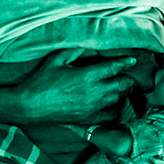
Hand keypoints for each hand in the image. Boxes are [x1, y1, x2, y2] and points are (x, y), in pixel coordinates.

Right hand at [13, 49, 137, 125]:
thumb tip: (86, 45)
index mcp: (86, 75)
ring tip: (121, 89)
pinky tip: (112, 106)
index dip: (125, 62)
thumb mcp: (56, 59)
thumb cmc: (41, 81)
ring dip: (121, 93)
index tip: (132, 60)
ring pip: (116, 99)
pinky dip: (114, 110)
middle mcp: (93, 91)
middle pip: (120, 84)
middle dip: (127, 79)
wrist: (30, 105)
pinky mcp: (87, 118)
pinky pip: (108, 115)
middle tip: (129, 76)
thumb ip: (74, 51)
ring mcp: (92, 107)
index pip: (113, 67)